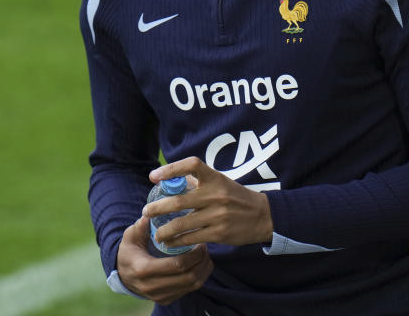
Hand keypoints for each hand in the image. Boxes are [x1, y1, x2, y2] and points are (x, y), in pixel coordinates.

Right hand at [116, 216, 213, 304]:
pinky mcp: (165, 300)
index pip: (176, 265)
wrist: (122, 275)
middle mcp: (152, 286)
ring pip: (192, 286)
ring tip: (205, 255)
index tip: (200, 243)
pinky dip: (199, 278)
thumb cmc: (129, 252)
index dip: (193, 255)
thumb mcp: (130, 237)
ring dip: (203, 270)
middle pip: (188, 277)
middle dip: (201, 262)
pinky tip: (200, 265)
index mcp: (144, 269)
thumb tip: (149, 215)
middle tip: (205, 247)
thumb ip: (139, 226)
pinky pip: (189, 291)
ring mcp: (159, 296)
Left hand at [143, 157, 273, 248]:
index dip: (170, 169)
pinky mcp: (218, 233)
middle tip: (146, 211)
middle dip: (158, 208)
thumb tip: (171, 180)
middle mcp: (215, 195)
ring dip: (164, 230)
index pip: (191, 166)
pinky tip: (170, 243)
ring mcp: (217, 215)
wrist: (263, 216)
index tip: (153, 176)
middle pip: (178, 201)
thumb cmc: (235, 197)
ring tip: (155, 233)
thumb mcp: (220, 182)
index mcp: (215, 178)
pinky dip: (177, 241)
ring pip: (182, 224)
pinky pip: (191, 238)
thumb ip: (198, 181)